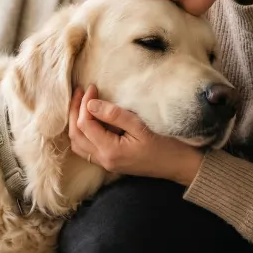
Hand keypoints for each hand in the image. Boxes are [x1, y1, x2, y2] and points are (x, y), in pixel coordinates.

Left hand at [67, 84, 204, 186]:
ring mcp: (105, 163)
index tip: (92, 87)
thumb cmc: (165, 145)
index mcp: (111, 151)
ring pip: (78, 143)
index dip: (84, 103)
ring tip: (80, 103)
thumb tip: (90, 104)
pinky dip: (82, 133)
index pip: (85, 124)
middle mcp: (104, 160)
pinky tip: (88, 119)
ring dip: (75, 122)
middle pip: (76, 135)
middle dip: (74, 111)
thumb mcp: (140, 126)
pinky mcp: (110, 162)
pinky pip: (86, 148)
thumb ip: (114, 115)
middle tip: (80, 91)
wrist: (178, 165)